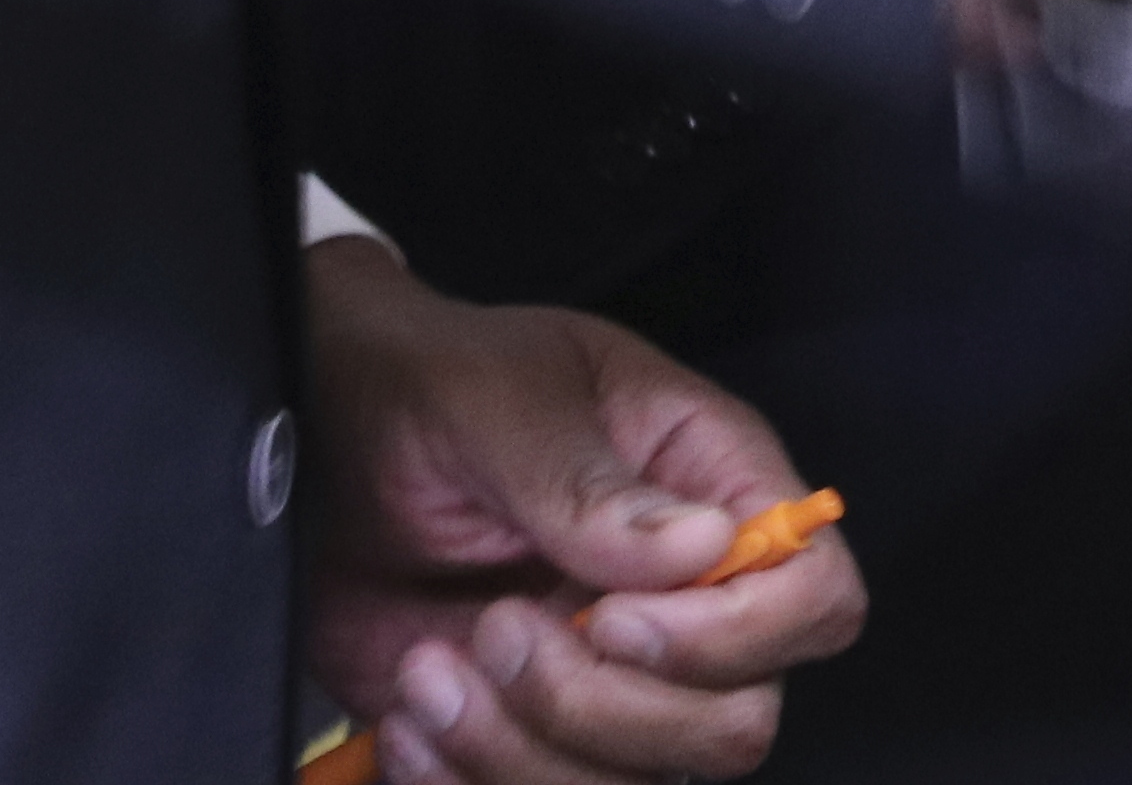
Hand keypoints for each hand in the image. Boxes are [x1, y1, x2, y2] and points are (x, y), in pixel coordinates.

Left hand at [299, 236, 863, 782]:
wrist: (317, 441)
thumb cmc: (421, 384)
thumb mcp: (494, 400)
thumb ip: (586, 478)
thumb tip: (705, 543)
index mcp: (707, 484)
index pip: (813, 593)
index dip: (740, 635)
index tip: (616, 619)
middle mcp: (679, 598)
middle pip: (736, 723)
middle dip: (605, 711)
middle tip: (499, 629)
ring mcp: (607, 680)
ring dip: (517, 755)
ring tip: (428, 671)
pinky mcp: (530, 737)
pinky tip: (410, 718)